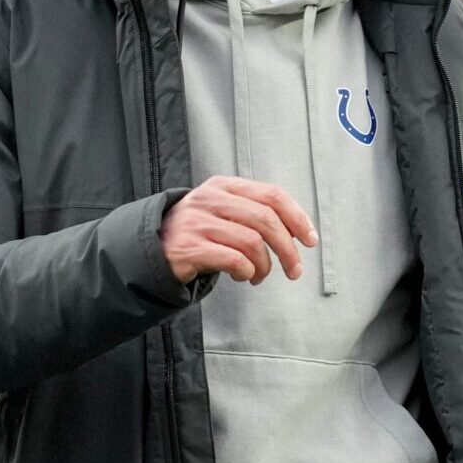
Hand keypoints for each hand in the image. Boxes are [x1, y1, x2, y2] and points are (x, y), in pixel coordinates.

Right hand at [162, 176, 315, 284]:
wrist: (152, 248)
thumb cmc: (199, 232)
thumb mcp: (224, 211)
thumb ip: (255, 213)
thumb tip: (298, 232)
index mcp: (224, 186)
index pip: (272, 195)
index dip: (297, 218)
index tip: (310, 240)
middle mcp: (210, 199)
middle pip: (266, 220)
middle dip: (288, 249)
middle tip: (295, 271)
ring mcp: (197, 222)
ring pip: (252, 242)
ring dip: (265, 266)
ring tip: (259, 276)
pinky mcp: (188, 247)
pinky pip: (233, 260)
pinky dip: (247, 272)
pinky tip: (243, 276)